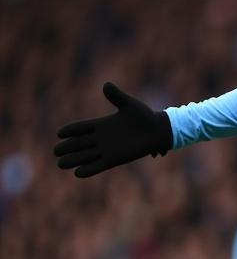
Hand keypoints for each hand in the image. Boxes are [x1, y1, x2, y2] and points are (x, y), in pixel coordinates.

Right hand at [54, 82, 172, 177]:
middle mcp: (103, 138)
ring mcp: (108, 149)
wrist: (158, 131)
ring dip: (74, 160)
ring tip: (60, 164)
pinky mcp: (115, 159)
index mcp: (103, 124)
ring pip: (86, 155)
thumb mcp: (129, 104)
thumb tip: (106, 85)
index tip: (59, 133)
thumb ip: (116, 96)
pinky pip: (99, 165)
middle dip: (68, 147)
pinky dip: (89, 169)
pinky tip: (77, 173)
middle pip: (80, 143)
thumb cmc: (145, 116)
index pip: (82, 128)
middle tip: (56, 152)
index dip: (71, 130)